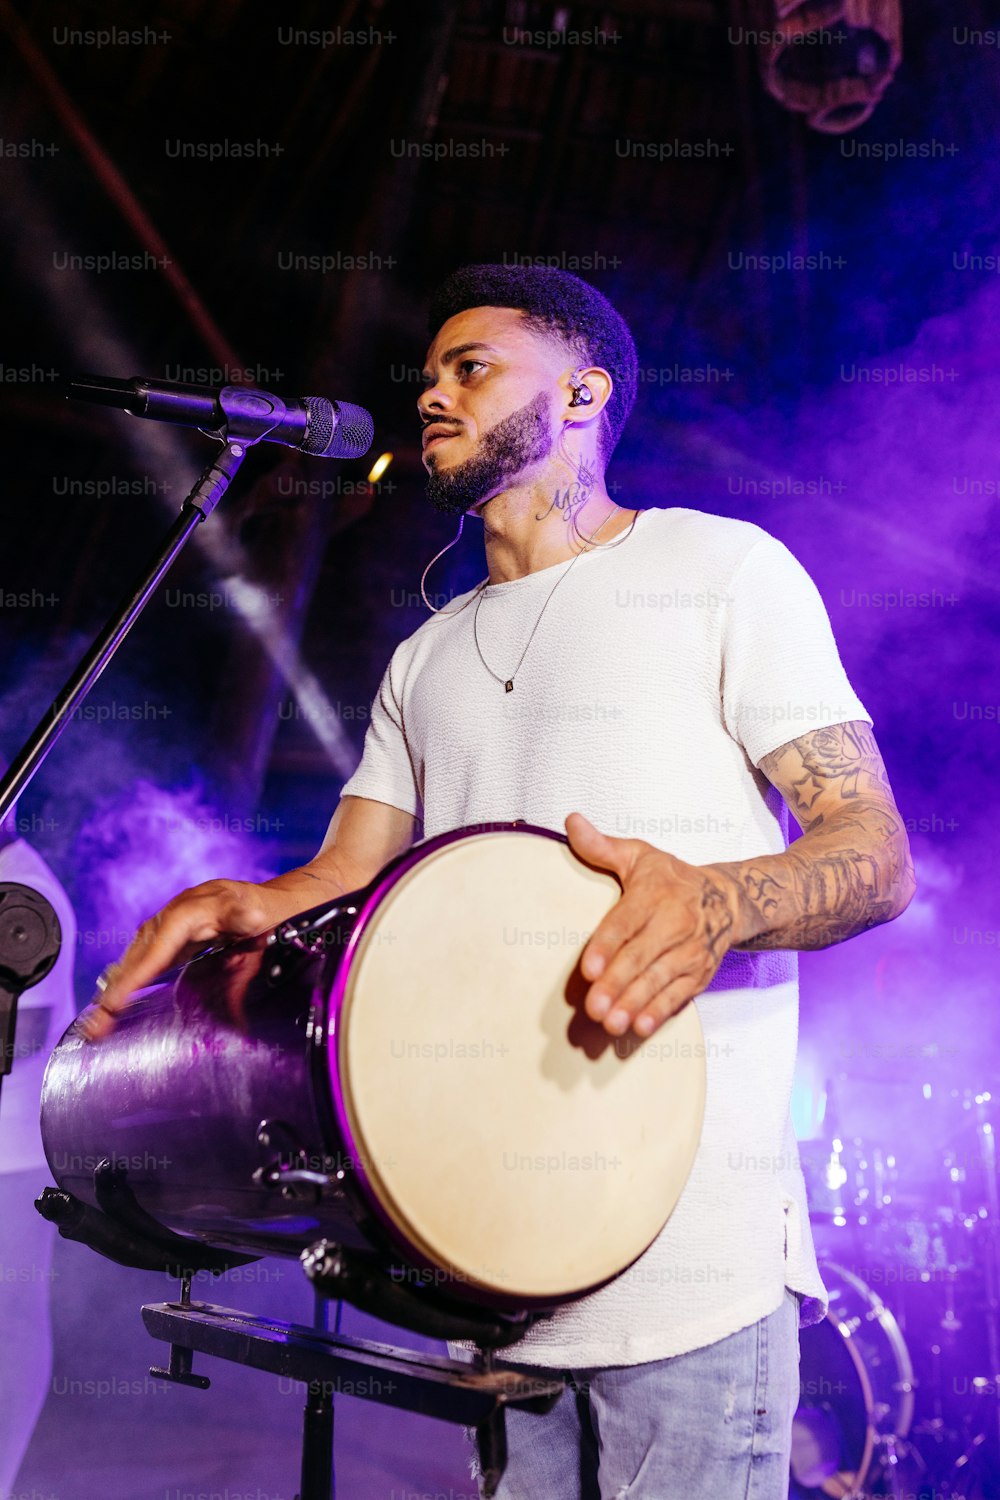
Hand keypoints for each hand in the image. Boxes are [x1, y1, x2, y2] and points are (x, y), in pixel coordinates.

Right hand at [78, 878, 272, 1040]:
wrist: (265, 900)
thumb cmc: (259, 909)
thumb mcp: (252, 916)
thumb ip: (241, 933)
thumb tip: (241, 960)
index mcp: (187, 913)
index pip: (154, 952)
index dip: (132, 979)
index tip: (113, 1003)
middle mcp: (168, 919)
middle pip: (135, 960)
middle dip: (113, 994)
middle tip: (95, 1026)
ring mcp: (165, 929)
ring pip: (133, 962)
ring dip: (114, 992)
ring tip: (96, 1022)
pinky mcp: (167, 940)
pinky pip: (141, 963)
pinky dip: (126, 983)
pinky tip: (114, 1002)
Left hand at [565, 812, 739, 1039]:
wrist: (727, 899)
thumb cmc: (672, 878)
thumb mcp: (640, 856)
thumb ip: (602, 846)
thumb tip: (571, 822)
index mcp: (655, 893)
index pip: (626, 921)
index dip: (607, 946)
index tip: (588, 969)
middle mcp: (675, 923)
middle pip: (641, 957)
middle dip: (617, 984)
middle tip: (593, 1008)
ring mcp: (690, 951)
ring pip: (659, 980)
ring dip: (635, 1004)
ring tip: (611, 1024)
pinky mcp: (699, 973)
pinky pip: (679, 995)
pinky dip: (660, 1012)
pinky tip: (641, 1027)